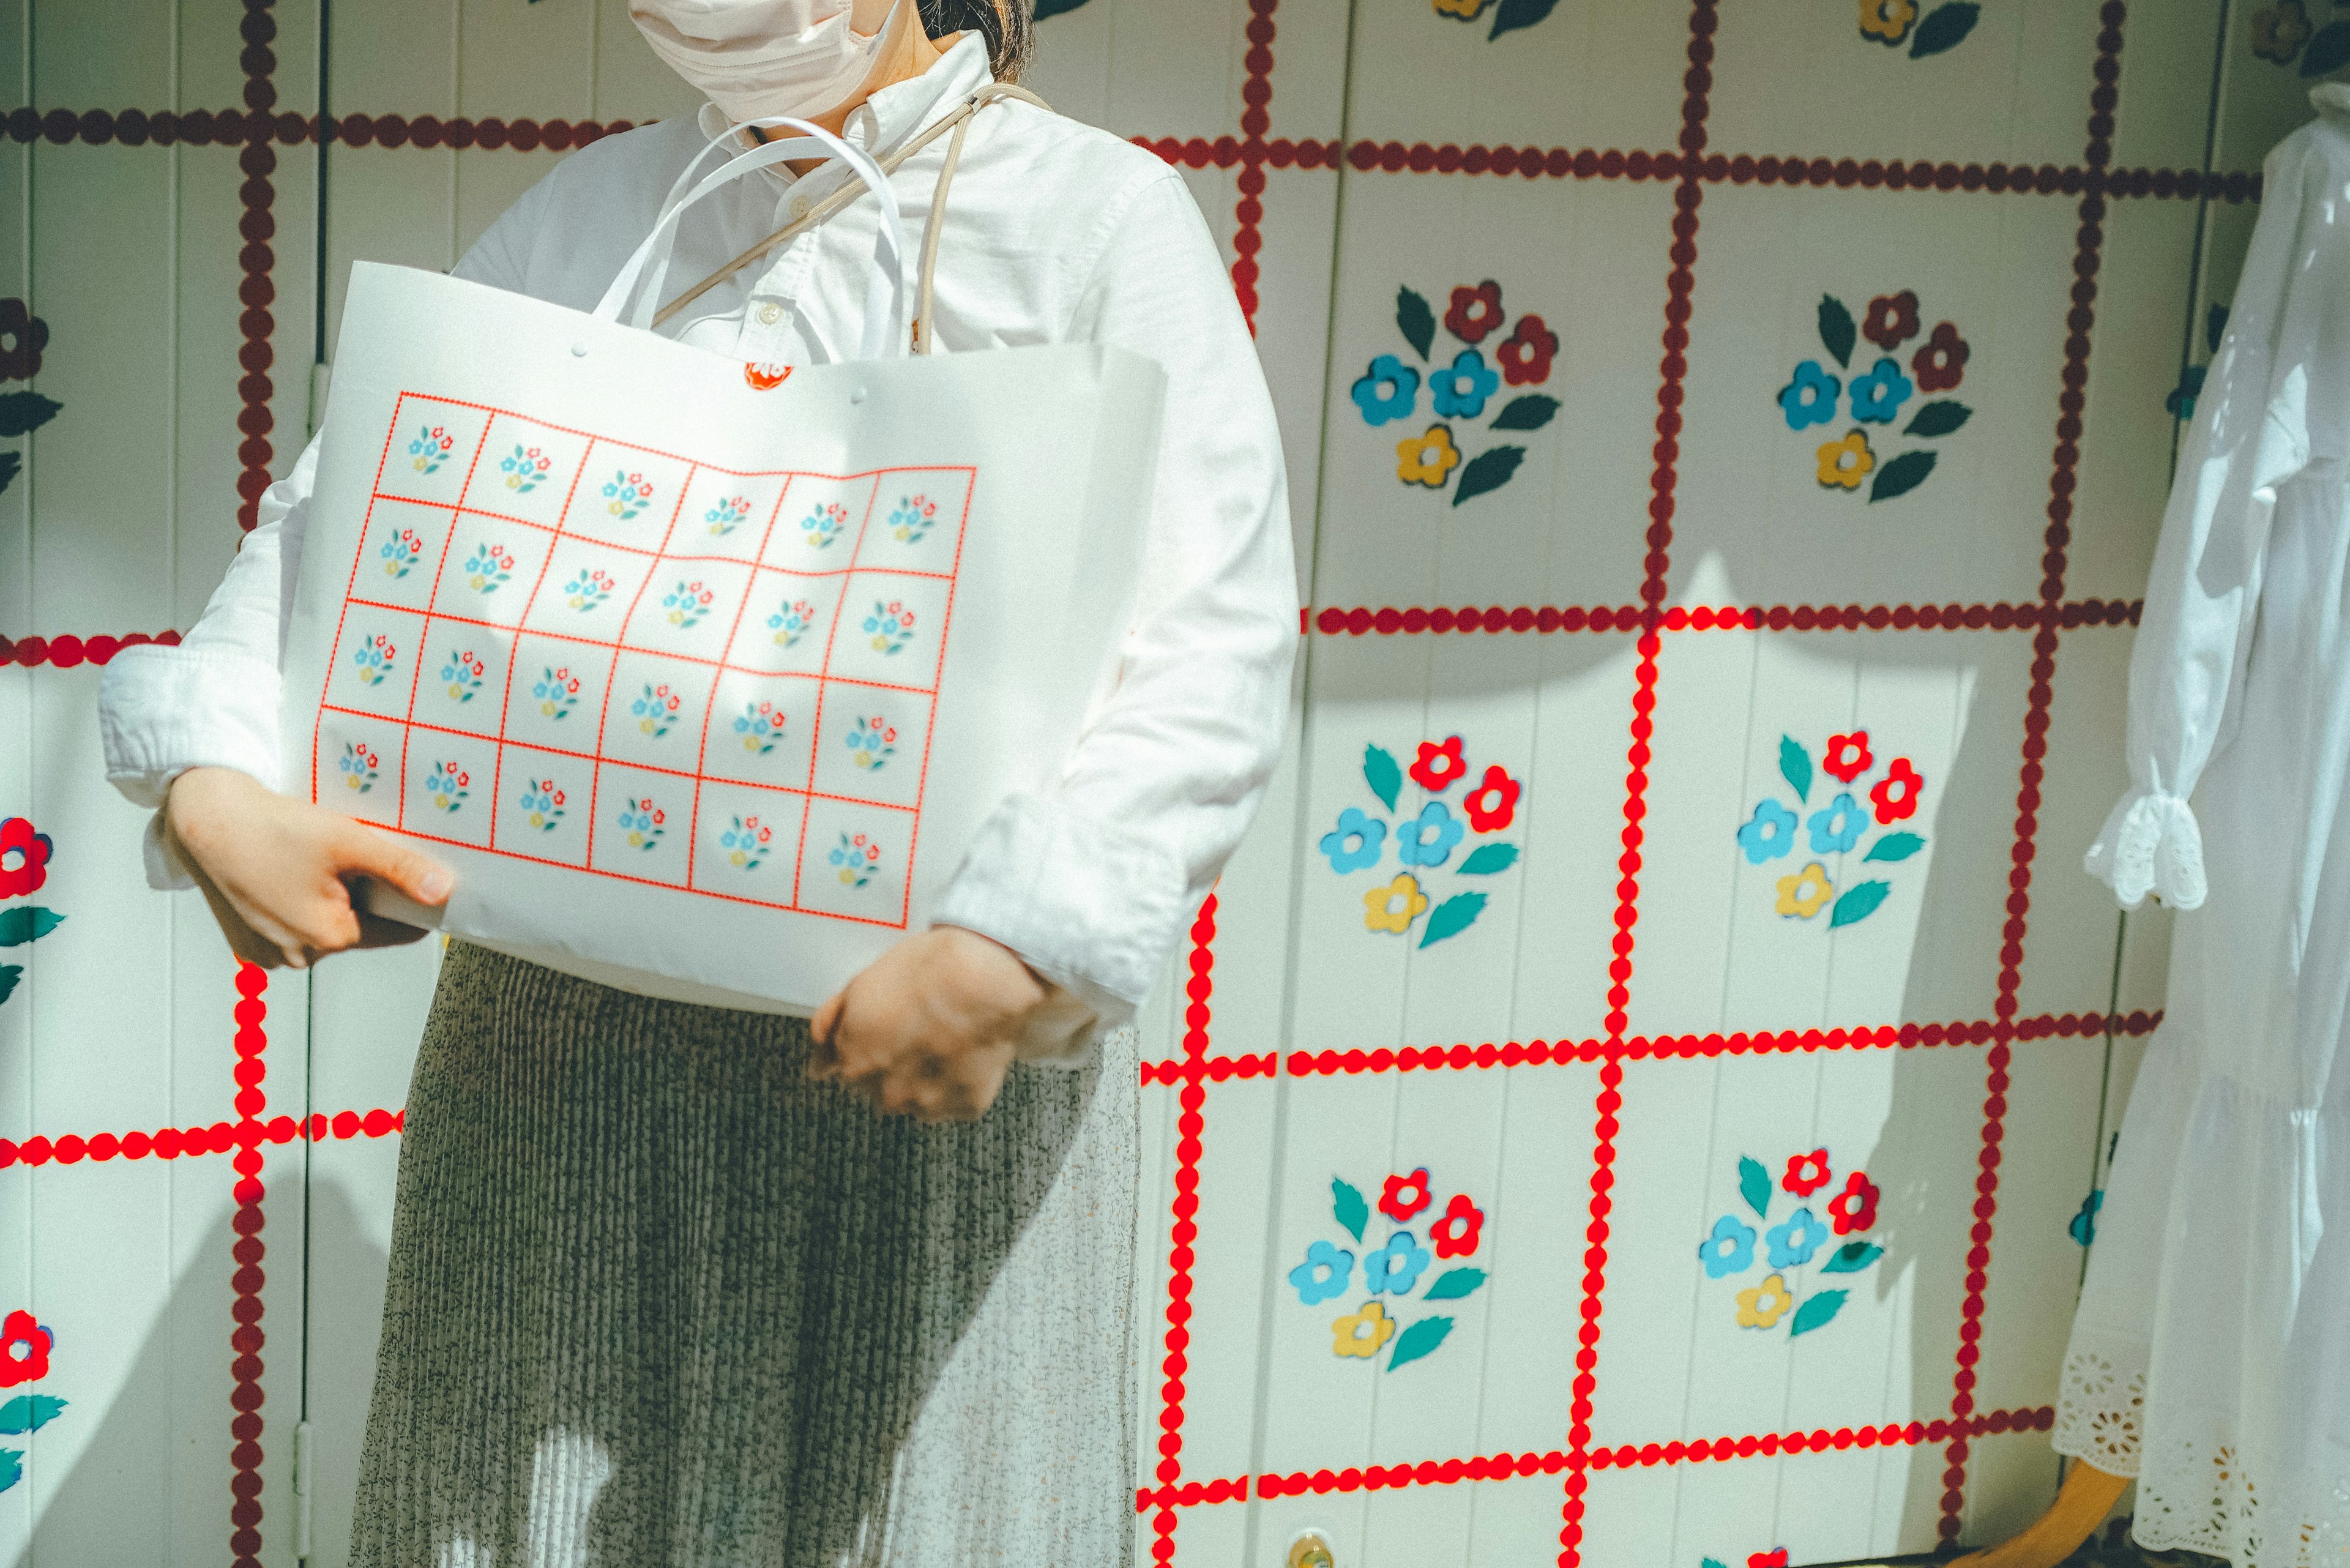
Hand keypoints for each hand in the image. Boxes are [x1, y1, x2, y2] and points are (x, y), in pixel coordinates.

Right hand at [164, 766, 452, 969]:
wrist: (204, 817)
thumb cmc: (270, 829)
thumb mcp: (348, 842)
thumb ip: (400, 869)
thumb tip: (442, 891)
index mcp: (329, 938)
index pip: (398, 929)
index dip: (410, 899)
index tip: (409, 871)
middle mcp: (298, 954)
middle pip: (360, 924)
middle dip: (365, 894)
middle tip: (351, 855)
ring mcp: (269, 950)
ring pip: (325, 922)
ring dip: (331, 895)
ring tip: (315, 859)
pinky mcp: (248, 938)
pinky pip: (293, 921)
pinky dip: (299, 899)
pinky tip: (291, 869)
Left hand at [809, 927, 1091, 1121]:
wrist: (984, 980)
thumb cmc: (926, 972)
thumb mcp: (861, 983)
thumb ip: (832, 1023)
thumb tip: (817, 1053)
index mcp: (854, 1061)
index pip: (843, 1071)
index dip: (864, 1049)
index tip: (882, 1034)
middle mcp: (885, 1092)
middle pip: (880, 1089)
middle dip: (892, 1068)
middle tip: (918, 1033)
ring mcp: (926, 1103)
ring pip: (917, 1100)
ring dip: (924, 1080)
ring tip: (946, 1044)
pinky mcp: (964, 1106)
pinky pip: (955, 1102)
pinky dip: (957, 1086)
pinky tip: (966, 1056)